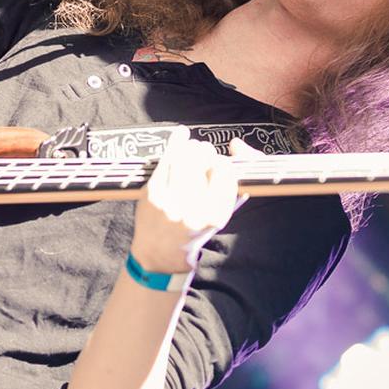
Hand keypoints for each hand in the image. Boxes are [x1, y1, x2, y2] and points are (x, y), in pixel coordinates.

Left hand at [131, 128, 260, 273]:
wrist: (160, 253)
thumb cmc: (192, 232)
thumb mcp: (218, 217)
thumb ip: (228, 190)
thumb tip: (236, 153)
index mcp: (214, 215)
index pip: (226, 174)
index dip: (224, 162)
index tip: (220, 162)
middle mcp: (193, 208)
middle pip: (204, 161)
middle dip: (206, 151)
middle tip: (205, 152)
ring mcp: (170, 200)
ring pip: (184, 156)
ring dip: (191, 147)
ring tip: (193, 148)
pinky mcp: (152, 193)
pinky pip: (165, 159)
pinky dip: (175, 143)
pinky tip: (181, 135)